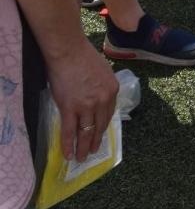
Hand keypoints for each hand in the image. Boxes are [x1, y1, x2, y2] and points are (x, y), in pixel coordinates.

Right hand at [46, 39, 118, 161]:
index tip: (99, 134)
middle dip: (95, 141)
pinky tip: (68, 155)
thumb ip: (102, 87)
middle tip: (92, 151)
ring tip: (81, 157)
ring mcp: (86, 106)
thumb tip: (97, 98)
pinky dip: (68, 145)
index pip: (108, 113)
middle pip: (99, 126)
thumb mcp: (102, 71)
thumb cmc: (83, 56)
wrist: (68, 51)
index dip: (102, 126)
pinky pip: (69, 132)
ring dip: (83, 148)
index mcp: (112, 90)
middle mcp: (102, 101)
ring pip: (85, 133)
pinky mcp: (70, 109)